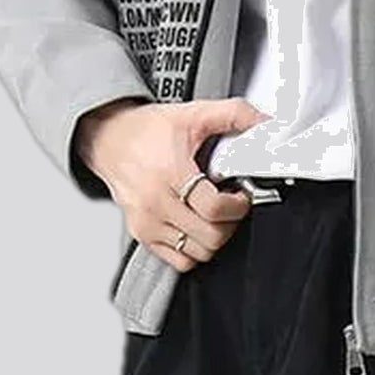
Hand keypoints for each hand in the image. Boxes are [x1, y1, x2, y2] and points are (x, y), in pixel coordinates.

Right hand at [77, 97, 268, 272]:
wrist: (109, 139)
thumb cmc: (148, 130)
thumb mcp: (193, 113)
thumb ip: (234, 114)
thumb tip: (265, 124)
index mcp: (170, 172)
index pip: (214, 209)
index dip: (237, 206)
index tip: (241, 196)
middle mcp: (156, 202)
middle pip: (210, 236)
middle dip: (230, 224)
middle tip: (231, 207)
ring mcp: (148, 223)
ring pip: (198, 253)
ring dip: (215, 238)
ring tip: (213, 216)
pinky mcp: (143, 236)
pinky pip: (180, 262)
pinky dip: (195, 250)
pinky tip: (196, 228)